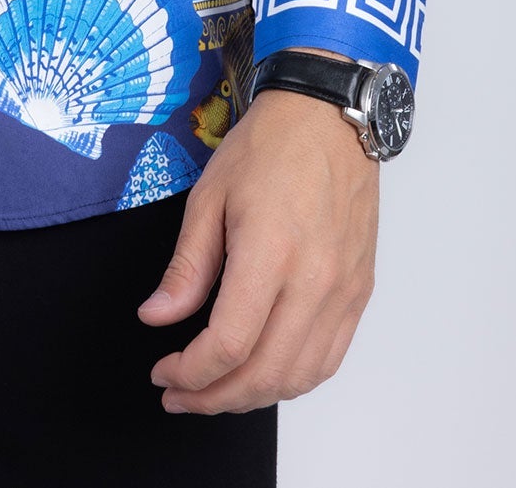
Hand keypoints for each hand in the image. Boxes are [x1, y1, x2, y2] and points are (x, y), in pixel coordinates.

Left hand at [136, 84, 378, 412]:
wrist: (329, 118)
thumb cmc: (268, 147)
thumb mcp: (209, 196)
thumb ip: (186, 267)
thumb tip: (156, 317)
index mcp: (270, 253)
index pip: (229, 345)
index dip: (190, 372)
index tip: (162, 371)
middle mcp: (314, 281)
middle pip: (264, 374)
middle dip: (213, 397)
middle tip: (179, 393)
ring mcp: (342, 292)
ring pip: (299, 377)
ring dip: (252, 397)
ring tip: (214, 390)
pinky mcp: (358, 292)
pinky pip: (328, 359)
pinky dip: (292, 380)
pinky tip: (261, 373)